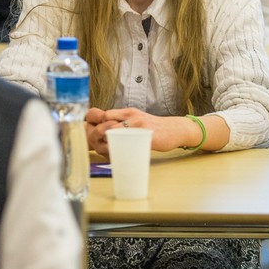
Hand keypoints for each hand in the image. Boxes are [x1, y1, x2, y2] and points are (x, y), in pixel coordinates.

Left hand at [85, 107, 201, 155]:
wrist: (175, 129)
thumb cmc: (154, 128)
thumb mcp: (137, 120)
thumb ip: (123, 124)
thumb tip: (105, 136)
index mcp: (126, 112)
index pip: (103, 114)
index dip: (94, 125)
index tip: (93, 137)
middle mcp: (130, 115)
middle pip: (105, 122)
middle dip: (97, 135)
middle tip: (96, 147)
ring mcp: (137, 124)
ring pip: (113, 131)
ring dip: (105, 143)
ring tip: (104, 152)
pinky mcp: (145, 135)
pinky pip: (127, 142)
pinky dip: (118, 149)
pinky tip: (116, 156)